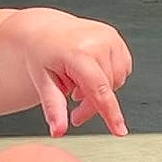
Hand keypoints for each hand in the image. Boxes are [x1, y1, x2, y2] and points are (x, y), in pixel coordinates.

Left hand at [11, 10, 132, 137]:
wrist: (43, 30)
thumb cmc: (40, 52)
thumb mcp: (42, 81)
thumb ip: (53, 107)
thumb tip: (58, 131)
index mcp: (78, 52)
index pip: (98, 89)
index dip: (110, 113)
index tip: (119, 131)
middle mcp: (97, 41)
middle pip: (107, 89)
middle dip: (92, 106)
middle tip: (75, 113)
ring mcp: (109, 37)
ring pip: (117, 82)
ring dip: (101, 91)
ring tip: (78, 87)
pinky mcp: (115, 38)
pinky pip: (122, 69)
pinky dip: (108, 78)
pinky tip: (91, 75)